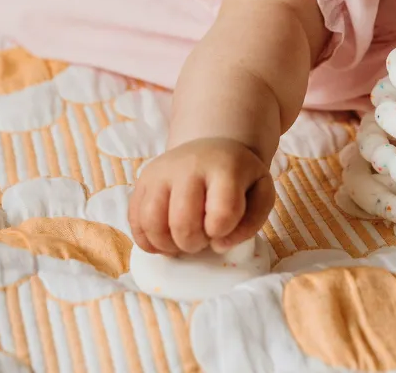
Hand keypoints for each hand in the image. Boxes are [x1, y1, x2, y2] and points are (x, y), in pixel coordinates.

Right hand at [128, 137, 274, 256]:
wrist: (212, 150)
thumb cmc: (238, 179)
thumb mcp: (261, 192)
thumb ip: (252, 222)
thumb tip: (219, 244)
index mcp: (224, 166)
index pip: (222, 213)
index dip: (223, 231)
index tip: (225, 227)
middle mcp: (189, 164)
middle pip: (183, 223)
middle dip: (194, 243)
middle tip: (203, 236)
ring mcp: (161, 171)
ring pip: (152, 224)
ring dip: (169, 245)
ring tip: (183, 240)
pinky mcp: (143, 181)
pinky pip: (135, 222)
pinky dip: (148, 241)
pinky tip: (166, 238)